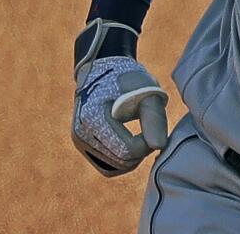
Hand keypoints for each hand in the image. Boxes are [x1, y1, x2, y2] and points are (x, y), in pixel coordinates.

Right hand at [71, 20, 168, 176]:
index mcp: (94, 117)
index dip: (148, 143)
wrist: (104, 70)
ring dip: (134, 155)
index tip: (155, 126)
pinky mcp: (83, 146)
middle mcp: (81, 132)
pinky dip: (123, 160)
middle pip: (123, 161)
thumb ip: (154, 118)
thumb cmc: (128, 79)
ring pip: (117, 167)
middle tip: (150, 128)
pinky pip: (108, 168)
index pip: (127, 150)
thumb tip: (159, 146)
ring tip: (141, 133)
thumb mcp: (146, 91)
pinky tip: (131, 142)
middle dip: (142, 149)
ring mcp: (79, 141)